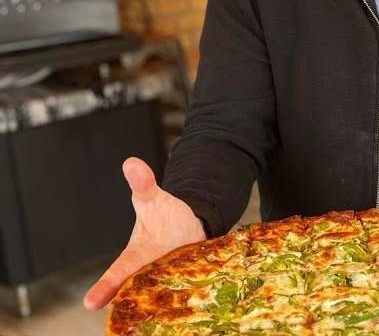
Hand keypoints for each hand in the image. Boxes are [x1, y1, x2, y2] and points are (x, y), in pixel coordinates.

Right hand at [83, 157, 205, 309]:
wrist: (190, 225)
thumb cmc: (165, 216)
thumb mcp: (154, 199)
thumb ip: (144, 184)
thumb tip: (131, 162)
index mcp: (136, 256)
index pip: (117, 272)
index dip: (104, 286)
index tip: (89, 302)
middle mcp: (150, 274)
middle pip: (143, 291)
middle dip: (144, 298)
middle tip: (146, 303)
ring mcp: (171, 281)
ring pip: (168, 295)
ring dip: (171, 297)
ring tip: (179, 298)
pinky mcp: (192, 283)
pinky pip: (192, 293)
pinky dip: (195, 295)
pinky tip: (201, 299)